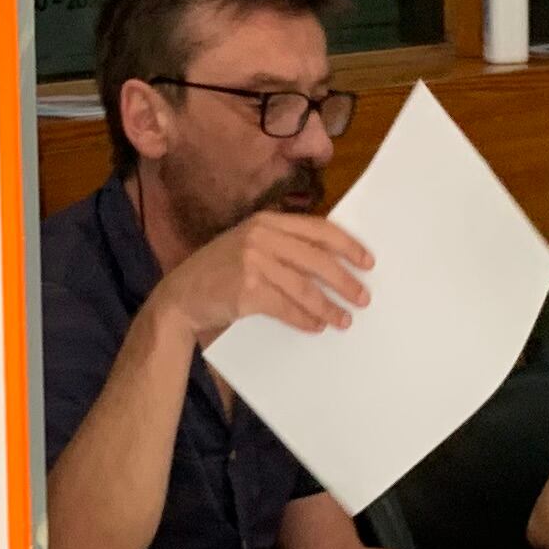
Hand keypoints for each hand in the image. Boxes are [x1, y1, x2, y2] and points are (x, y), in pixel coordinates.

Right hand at [149, 210, 370, 342]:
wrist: (180, 296)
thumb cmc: (220, 273)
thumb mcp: (250, 247)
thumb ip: (283, 247)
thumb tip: (331, 265)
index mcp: (266, 221)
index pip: (318, 229)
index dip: (347, 246)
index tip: (368, 262)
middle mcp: (260, 236)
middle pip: (317, 259)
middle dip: (344, 280)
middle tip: (363, 297)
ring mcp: (252, 262)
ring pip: (305, 287)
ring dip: (329, 306)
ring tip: (345, 320)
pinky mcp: (247, 289)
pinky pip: (287, 307)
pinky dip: (305, 320)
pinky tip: (317, 327)